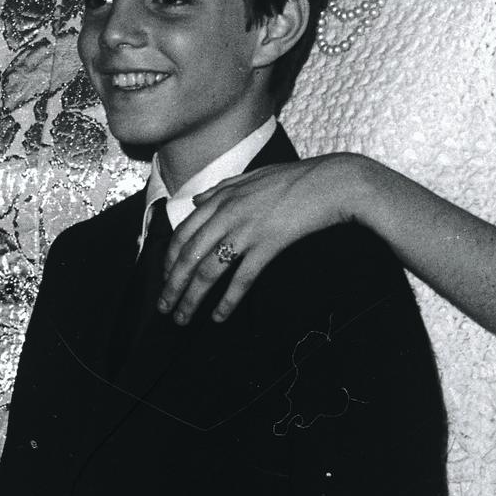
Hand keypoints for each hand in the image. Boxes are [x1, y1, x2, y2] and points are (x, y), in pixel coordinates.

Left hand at [159, 154, 361, 324]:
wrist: (331, 183)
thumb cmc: (296, 179)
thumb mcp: (252, 177)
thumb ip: (221, 189)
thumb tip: (197, 201)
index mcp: (221, 198)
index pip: (183, 233)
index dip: (169, 260)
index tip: (164, 279)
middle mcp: (227, 214)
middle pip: (189, 256)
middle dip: (172, 285)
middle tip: (164, 308)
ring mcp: (246, 230)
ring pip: (208, 270)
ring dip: (192, 298)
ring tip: (183, 318)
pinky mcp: (267, 245)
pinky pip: (240, 279)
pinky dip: (227, 300)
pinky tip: (218, 316)